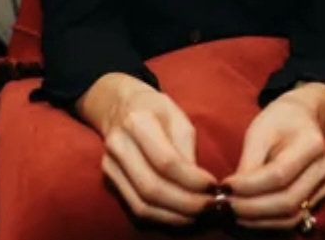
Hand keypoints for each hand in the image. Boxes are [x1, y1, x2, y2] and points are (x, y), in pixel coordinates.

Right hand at [97, 84, 217, 225]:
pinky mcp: (110, 181)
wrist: (118, 107)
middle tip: (211, 206)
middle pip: (152, 188)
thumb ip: (187, 148)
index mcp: (137, 122)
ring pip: (142, 204)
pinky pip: (136, 208)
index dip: (192, 179)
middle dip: (186, 203)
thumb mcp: (177, 116)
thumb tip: (201, 185)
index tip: (214, 186)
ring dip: (175, 216)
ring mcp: (110, 166)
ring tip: (199, 215)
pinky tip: (181, 216)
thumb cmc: (155, 109)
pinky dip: (161, 217)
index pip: (166, 161)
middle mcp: (119, 146)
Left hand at [224, 95, 324, 231]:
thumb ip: (248, 163)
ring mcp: (324, 186)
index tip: (224, 187)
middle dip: (251, 209)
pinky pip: (294, 219)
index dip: (249, 186)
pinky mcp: (319, 199)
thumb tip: (232, 193)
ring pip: (292, 216)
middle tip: (224, 205)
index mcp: (311, 144)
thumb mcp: (259, 132)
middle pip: (288, 201)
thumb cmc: (278, 121)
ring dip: (258, 221)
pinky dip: (268, 222)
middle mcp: (323, 168)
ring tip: (232, 212)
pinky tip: (247, 216)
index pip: (279, 175)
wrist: (302, 119)